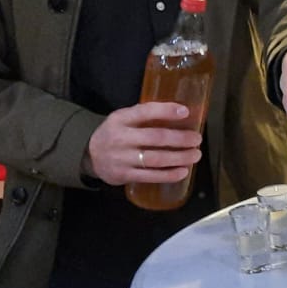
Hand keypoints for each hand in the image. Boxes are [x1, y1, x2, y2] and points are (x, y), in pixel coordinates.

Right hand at [83, 102, 203, 185]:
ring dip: (179, 158)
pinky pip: (150, 176)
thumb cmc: (116, 133)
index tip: (185, 111)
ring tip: (195, 155)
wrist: (90, 155)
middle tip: (197, 139)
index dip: (166, 111)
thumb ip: (145, 115)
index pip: (144, 112)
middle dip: (180, 139)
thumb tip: (181, 113)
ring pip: (155, 159)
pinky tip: (183, 171)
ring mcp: (122, 158)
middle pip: (155, 138)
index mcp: (121, 119)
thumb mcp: (123, 118)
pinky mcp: (124, 175)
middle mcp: (121, 138)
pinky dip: (169, 174)